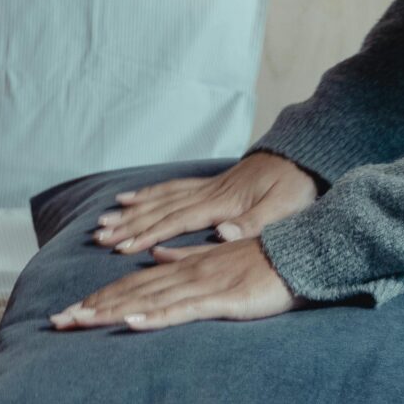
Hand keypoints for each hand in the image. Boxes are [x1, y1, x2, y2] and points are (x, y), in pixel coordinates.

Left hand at [48, 231, 307, 330]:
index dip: (100, 297)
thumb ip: (184, 258)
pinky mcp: (223, 299)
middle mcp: (184, 274)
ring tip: (81, 323)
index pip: (132, 284)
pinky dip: (157, 316)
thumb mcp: (216, 259)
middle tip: (58, 322)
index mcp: (182, 268)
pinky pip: (185, 309)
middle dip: (92, 308)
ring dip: (113, 312)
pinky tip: (134, 323)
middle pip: (130, 292)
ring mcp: (202, 286)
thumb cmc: (261, 263)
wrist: (299, 256)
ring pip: (149, 300)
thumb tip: (155, 255)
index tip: (71, 311)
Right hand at [90, 151, 323, 256]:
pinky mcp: (211, 186)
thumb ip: (254, 222)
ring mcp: (208, 188)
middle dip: (129, 224)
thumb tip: (222, 234)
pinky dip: (148, 195)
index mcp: (223, 203)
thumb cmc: (296, 186)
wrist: (303, 155)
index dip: (149, 235)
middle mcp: (209, 194)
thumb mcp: (285, 207)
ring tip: (105, 220)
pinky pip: (171, 189)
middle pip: (161, 209)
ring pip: (161, 198)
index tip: (123, 248)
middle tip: (100, 236)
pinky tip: (132, 198)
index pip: (178, 221)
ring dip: (132, 210)